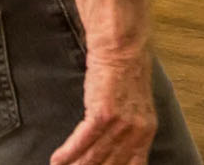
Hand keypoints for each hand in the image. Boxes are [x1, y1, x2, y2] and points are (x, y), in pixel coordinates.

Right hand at [50, 49, 155, 164]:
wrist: (123, 49)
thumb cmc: (126, 75)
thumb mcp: (137, 109)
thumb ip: (130, 132)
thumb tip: (114, 154)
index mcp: (146, 132)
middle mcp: (136, 131)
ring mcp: (121, 124)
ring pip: (93, 158)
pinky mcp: (103, 114)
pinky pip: (81, 142)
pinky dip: (67, 154)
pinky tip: (56, 160)